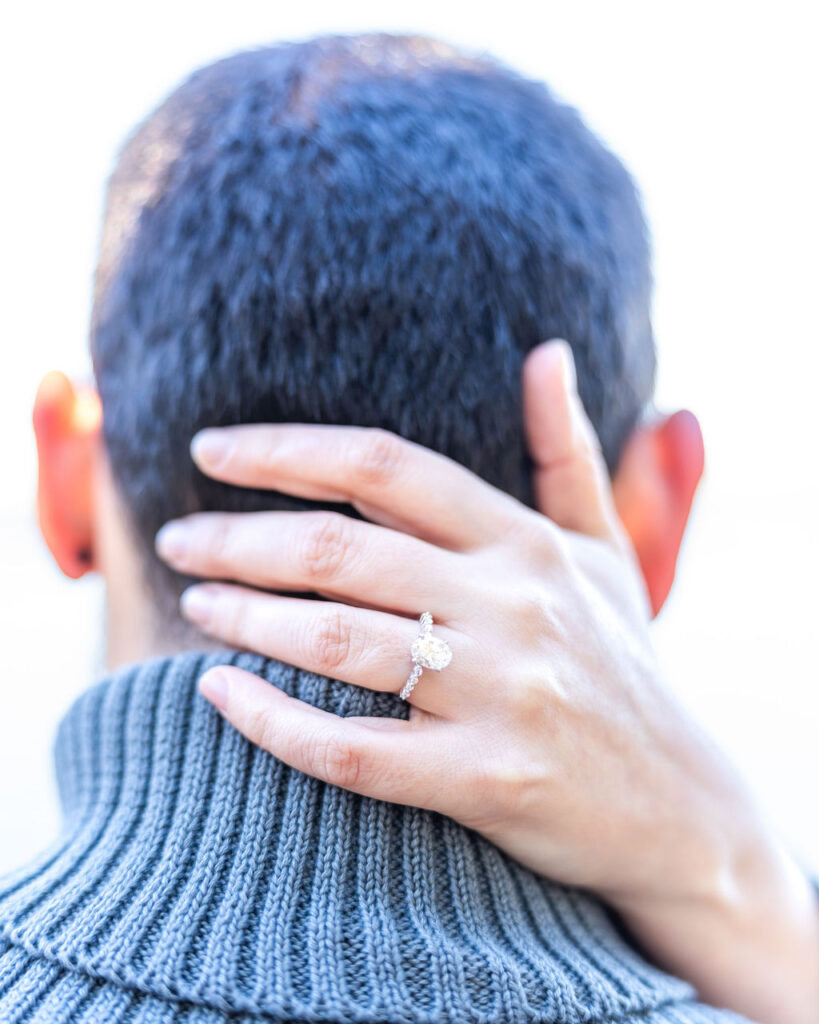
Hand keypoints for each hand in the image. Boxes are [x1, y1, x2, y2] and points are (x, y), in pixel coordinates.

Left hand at [156, 341, 818, 1023]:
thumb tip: (547, 350)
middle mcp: (516, 605)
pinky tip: (218, 696)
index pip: (383, 467)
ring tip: (194, 602)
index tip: (211, 451)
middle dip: (237, 539)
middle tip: (179, 541)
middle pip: (339, 551)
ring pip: (336, 642)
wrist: (679, 805)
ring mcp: (502, 695)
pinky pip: (351, 751)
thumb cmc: (623, 666)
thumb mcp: (603, 550)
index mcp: (527, 541)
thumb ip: (564, 451)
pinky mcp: (487, 781)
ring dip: (244, 617)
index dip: (285, 450)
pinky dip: (272, 723)